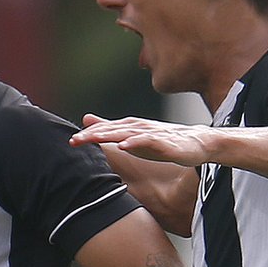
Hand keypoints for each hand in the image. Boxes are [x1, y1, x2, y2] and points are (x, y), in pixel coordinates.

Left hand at [70, 114, 212, 166]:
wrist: (197, 142)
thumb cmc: (163, 140)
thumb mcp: (132, 135)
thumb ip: (110, 129)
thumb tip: (86, 120)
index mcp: (129, 127)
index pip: (104, 130)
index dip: (87, 136)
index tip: (70, 141)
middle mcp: (137, 127)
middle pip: (111, 131)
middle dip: (91, 136)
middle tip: (73, 141)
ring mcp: (151, 133)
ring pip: (126, 134)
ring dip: (108, 136)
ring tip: (91, 140)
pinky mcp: (164, 142)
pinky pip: (148, 141)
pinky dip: (135, 142)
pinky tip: (123, 146)